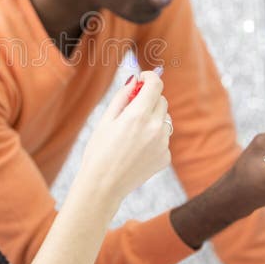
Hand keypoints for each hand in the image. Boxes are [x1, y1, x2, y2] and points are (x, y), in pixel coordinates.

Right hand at [80, 71, 171, 206]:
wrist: (103, 185)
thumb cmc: (99, 151)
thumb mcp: (105, 120)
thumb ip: (122, 97)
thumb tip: (134, 80)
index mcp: (137, 115)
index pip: (155, 85)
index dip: (150, 77)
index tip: (143, 78)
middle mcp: (155, 128)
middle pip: (162, 100)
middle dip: (150, 99)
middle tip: (133, 107)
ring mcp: (163, 144)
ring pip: (165, 119)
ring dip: (153, 118)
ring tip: (133, 133)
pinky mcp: (165, 157)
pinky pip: (164, 138)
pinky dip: (154, 138)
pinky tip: (137, 149)